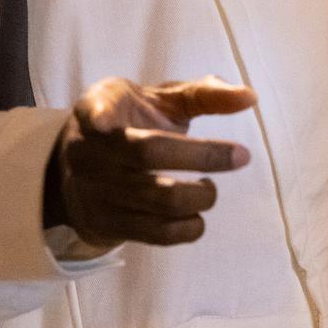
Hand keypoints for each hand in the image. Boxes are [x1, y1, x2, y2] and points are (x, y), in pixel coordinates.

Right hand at [42, 75, 256, 247]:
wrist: (77, 168)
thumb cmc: (131, 122)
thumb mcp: (157, 98)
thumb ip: (203, 93)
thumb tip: (250, 97)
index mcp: (98, 108)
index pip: (98, 108)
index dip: (99, 112)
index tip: (104, 118)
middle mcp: (89, 150)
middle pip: (148, 154)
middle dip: (203, 156)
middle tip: (240, 156)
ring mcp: (96, 191)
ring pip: (156, 199)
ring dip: (200, 196)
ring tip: (209, 188)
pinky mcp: (106, 225)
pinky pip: (154, 233)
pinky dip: (188, 227)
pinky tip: (196, 213)